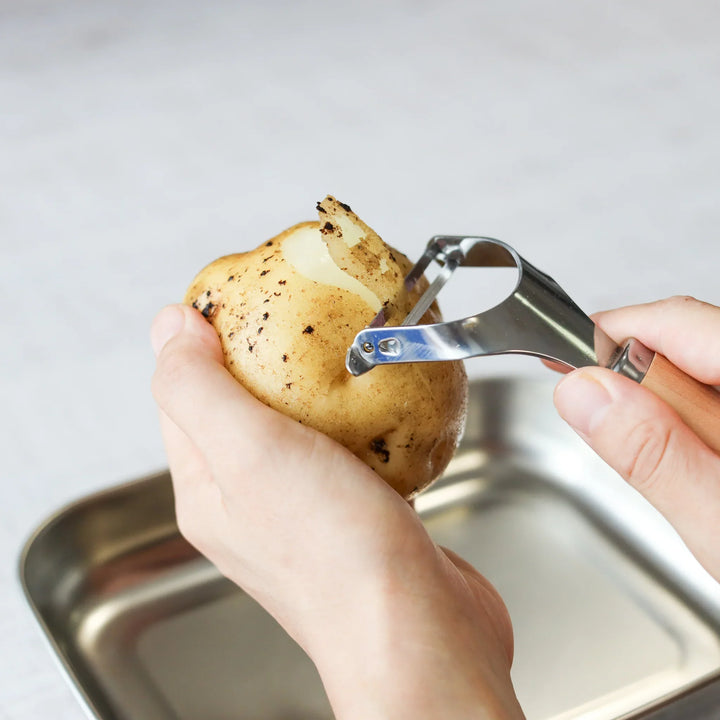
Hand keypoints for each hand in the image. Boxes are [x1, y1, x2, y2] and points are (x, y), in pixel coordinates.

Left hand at [151, 304, 523, 719]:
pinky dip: (358, 416)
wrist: (421, 630)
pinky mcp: (358, 512)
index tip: (242, 290)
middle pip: (242, 404)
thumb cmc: (336, 552)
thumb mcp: (247, 451)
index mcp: (206, 487)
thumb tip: (168, 327)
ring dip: (317, 383)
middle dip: (266, 353)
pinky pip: (346, 447)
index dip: (203, 336)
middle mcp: (249, 501)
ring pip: (299, 424)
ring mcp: (304, 509)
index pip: (184, 393)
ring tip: (344, 343)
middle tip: (301, 309)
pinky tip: (382, 398)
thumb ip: (198, 387)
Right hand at [554, 296, 719, 581]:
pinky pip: (716, 397)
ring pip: (702, 372)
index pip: (677, 321)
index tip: (563, 361)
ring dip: (667, 411)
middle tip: (612, 432)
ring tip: (678, 469)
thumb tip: (585, 394)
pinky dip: (692, 424)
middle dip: (636, 383)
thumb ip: (653, 456)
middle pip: (689, 341)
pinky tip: (697, 462)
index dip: (608, 334)